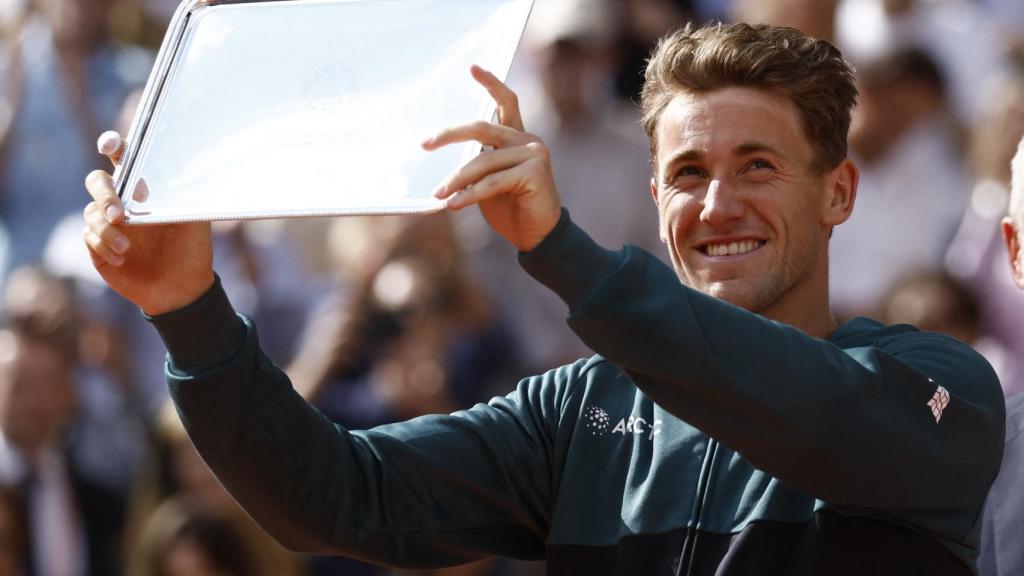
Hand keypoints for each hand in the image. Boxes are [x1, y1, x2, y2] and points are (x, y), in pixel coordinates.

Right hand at [83, 131, 214, 315]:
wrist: (181, 287)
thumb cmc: (191, 249)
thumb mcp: (194, 221)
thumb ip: (184, 197)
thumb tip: (184, 171)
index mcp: (144, 188)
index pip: (123, 158)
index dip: (112, 145)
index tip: (109, 146)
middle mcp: (122, 201)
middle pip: (97, 181)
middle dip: (104, 195)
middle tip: (119, 215)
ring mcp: (108, 223)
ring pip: (91, 212)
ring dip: (107, 230)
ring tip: (127, 248)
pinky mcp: (98, 245)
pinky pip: (89, 237)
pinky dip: (103, 246)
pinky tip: (122, 259)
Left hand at [422, 66, 560, 251]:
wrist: (538, 236)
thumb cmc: (511, 209)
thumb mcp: (488, 182)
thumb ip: (477, 164)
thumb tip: (445, 156)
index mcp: (517, 138)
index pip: (506, 102)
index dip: (490, 83)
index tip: (472, 68)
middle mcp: (528, 140)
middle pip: (482, 127)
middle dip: (450, 135)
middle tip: (425, 144)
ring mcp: (534, 155)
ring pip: (483, 161)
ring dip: (456, 180)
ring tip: (438, 194)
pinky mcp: (535, 173)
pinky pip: (492, 182)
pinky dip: (469, 194)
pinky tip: (453, 205)